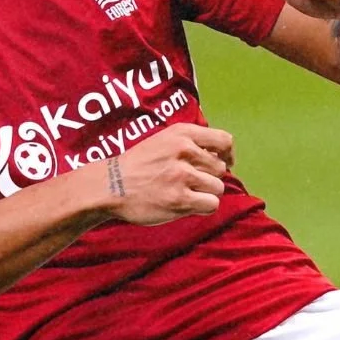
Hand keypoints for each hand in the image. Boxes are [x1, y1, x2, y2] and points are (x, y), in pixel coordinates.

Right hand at [102, 123, 233, 226]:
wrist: (111, 185)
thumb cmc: (139, 164)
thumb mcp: (164, 140)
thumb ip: (192, 143)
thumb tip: (223, 157)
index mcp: (181, 133)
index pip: (224, 140)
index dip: (228, 155)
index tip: (224, 163)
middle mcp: (184, 151)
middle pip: (221, 169)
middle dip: (210, 177)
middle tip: (191, 182)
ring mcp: (182, 176)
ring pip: (218, 188)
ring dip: (206, 193)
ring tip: (186, 193)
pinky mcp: (180, 200)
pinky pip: (211, 204)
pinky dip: (203, 207)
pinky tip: (187, 204)